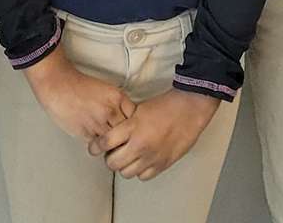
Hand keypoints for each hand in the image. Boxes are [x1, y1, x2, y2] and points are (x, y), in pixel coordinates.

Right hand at [21, 49, 135, 140]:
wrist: (57, 85)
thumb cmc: (78, 85)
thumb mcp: (106, 90)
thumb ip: (117, 105)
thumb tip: (126, 121)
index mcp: (117, 98)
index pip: (135, 119)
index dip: (134, 126)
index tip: (132, 130)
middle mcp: (110, 111)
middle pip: (127, 133)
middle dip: (125, 138)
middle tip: (124, 142)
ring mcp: (98, 124)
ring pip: (113, 142)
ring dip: (113, 145)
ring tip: (112, 146)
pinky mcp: (86, 133)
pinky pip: (98, 145)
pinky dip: (99, 145)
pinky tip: (98, 142)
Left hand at [89, 89, 218, 180]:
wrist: (189, 108)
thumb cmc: (165, 105)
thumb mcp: (138, 110)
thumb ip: (125, 125)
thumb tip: (111, 136)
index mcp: (132, 127)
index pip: (104, 143)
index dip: (95, 147)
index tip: (93, 148)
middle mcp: (140, 145)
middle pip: (112, 163)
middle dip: (109, 158)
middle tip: (112, 152)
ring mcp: (152, 157)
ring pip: (126, 173)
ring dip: (124, 166)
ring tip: (128, 157)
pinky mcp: (163, 164)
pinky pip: (143, 177)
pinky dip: (140, 171)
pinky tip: (142, 161)